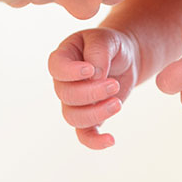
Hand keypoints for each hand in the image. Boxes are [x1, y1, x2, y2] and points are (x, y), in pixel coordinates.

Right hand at [47, 27, 139, 148]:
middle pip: (66, 95)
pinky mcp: (90, 117)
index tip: (90, 70)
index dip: (70, 72)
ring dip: (96, 113)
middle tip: (114, 84)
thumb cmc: (111, 46)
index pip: (56, 67)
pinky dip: (95, 141)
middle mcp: (64, 82)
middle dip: (91, 93)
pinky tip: (111, 140)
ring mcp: (74, 102)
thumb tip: (95, 75)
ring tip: (118, 103)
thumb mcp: (107, 40)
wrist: (125, 59)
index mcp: (64, 58)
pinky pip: (84, 135)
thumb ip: (98, 52)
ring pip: (73, 117)